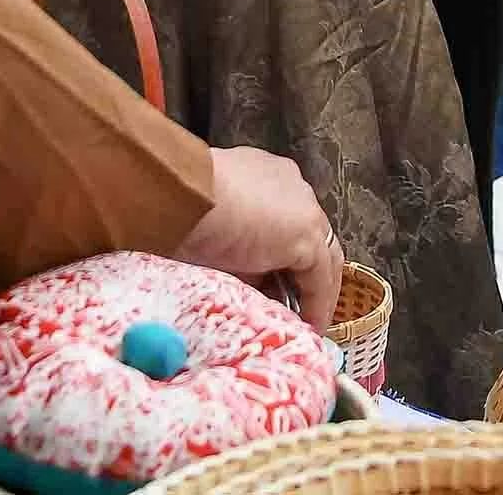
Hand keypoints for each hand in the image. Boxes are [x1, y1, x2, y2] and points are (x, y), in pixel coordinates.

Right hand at [176, 146, 342, 332]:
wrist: (179, 198)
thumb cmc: (180, 212)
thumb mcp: (214, 232)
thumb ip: (238, 251)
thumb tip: (251, 283)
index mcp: (265, 177)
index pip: (286, 218)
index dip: (284, 253)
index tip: (275, 283)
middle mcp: (290, 186)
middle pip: (311, 235)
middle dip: (304, 271)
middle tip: (296, 306)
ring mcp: (303, 207)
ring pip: (322, 254)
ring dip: (314, 289)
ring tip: (306, 320)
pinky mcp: (307, 234)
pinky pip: (320, 278)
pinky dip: (317, 303)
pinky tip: (309, 324)